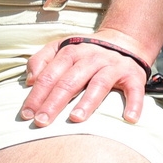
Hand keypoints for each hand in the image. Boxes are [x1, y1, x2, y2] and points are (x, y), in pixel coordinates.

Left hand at [21, 30, 154, 127]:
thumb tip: (30, 81)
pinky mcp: (134, 75)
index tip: (27, 115)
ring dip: (88, 101)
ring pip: (99, 84)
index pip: (50, 76)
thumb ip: (40, 60)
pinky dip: (134, 104)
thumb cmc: (86, 52)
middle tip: (42, 122)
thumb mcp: (60, 48)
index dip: (37, 95)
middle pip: (70, 81)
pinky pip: (135, 90)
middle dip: (54, 102)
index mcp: (71, 52)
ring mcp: (114, 67)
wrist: (124, 40)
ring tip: (75, 118)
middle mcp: (92, 58)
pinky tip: (129, 119)